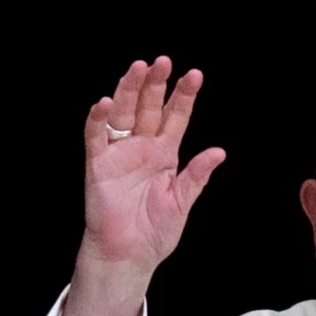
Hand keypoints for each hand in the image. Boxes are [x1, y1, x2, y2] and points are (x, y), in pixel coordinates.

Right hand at [60, 57, 226, 315]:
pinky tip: (106, 103)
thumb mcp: (182, 202)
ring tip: (139, 68)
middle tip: (163, 61)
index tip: (195, 75)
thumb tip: (218, 152)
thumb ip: (197, 176)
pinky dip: (100, 120)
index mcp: (164, 154)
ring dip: (129, 90)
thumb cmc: (154, 231)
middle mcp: (141, 148)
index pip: (175, 117)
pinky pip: (96, 137)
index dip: (183, 97)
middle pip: (148, 107)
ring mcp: (119, 153)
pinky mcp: (98, 165)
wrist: (129, 254)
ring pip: (124, 114)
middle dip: (155, 84)